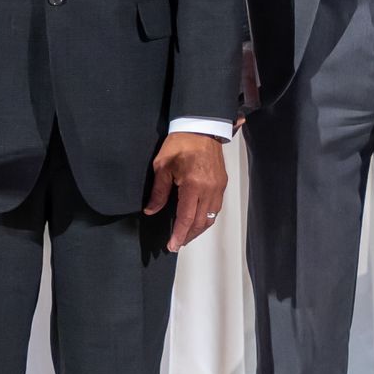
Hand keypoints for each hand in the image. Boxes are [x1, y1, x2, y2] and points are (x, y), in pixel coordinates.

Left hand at [144, 132, 226, 251]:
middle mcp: (209, 188)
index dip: (179, 234)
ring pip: (211, 216)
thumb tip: (151, 210)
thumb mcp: (163, 166)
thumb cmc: (180, 143)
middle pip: (201, 221)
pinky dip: (207, 217)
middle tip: (177, 244)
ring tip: (186, 235)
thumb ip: (158, 192)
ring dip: (199, 228)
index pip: (186, 217)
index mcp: (193, 184)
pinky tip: (198, 220)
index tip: (172, 246)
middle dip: (188, 235)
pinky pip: (216, 207)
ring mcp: (218, 186)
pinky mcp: (222, 183)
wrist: (201, 127)